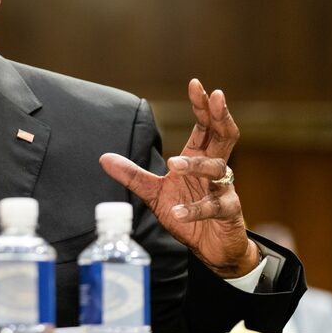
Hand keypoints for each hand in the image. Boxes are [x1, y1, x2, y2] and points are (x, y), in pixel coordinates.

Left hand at [99, 78, 258, 277]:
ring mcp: (224, 190)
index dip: (201, 105)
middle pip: (224, 135)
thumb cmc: (187, 213)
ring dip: (196, 165)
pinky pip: (214, 207)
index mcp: (198, 158)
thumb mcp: (154, 193)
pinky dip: (194, 209)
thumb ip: (132, 175)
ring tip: (172, 165)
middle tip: (215, 95)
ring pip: (218, 169)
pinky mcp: (228, 213)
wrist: (211, 249)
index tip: (195, 83)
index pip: (204, 126)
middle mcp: (214, 170)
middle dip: (219, 114)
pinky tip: (177, 213)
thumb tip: (103, 158)